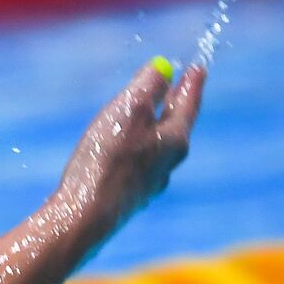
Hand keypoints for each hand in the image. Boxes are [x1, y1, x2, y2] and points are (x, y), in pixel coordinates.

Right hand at [53, 59, 205, 237]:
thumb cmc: (108, 159)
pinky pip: (137, 166)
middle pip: (176, 127)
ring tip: (151, 118)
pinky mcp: (128, 199)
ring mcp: (148, 185)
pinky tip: (124, 153)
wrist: (85, 216)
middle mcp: (168, 164)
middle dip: (175, 105)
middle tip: (177, 87)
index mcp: (175, 140)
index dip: (192, 83)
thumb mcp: (130, 108)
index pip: (189, 104)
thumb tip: (162, 70)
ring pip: (157, 148)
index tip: (198, 68)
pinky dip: (136, 150)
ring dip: (155, 129)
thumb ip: (149, 85)